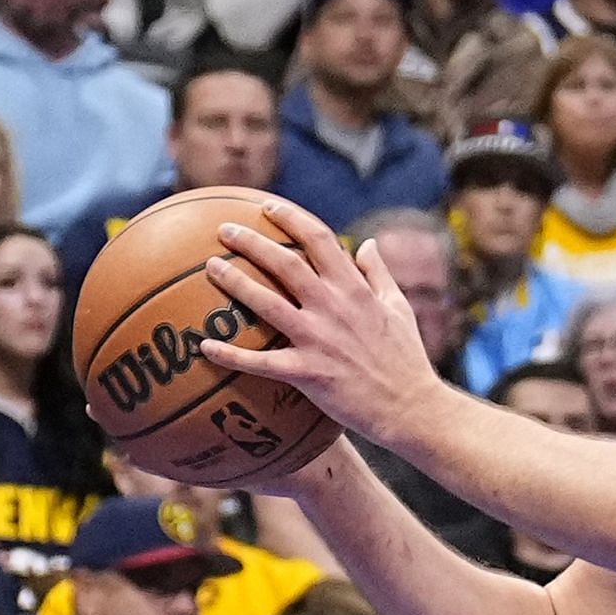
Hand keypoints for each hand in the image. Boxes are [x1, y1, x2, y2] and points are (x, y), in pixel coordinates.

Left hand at [198, 199, 446, 454]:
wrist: (411, 407)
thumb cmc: (406, 358)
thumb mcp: (399, 309)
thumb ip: (380, 274)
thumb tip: (367, 244)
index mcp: (356, 290)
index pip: (320, 240)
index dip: (291, 219)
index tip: (268, 207)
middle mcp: (334, 308)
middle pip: (284, 263)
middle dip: (251, 241)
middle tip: (224, 230)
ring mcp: (318, 339)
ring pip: (266, 302)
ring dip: (234, 282)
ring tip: (211, 267)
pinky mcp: (308, 372)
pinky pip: (260, 362)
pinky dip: (231, 355)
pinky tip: (205, 347)